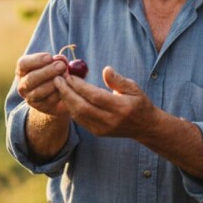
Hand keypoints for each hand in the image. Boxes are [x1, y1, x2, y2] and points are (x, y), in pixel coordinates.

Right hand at [16, 52, 68, 117]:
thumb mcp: (55, 64)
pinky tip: (66, 87)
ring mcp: (30, 97)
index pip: (23, 64)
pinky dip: (58, 93)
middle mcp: (23, 85)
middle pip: (30, 79)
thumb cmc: (54, 74)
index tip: (49, 57)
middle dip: (47, 71)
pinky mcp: (41, 107)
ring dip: (53, 83)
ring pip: (38, 92)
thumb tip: (61, 59)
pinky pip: (49, 100)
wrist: (57, 95)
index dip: (36, 60)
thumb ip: (58, 61)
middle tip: (61, 66)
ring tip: (65, 76)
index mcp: (23, 71)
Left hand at [55, 65, 202, 179]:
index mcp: (121, 107)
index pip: (95, 96)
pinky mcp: (98, 132)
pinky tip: (66, 97)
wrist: (145, 127)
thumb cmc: (139, 103)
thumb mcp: (134, 88)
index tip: (69, 75)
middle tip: (57, 79)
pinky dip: (71, 108)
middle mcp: (110, 120)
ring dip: (66, 100)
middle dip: (67, 92)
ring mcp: (103, 128)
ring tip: (59, 86)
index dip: (80, 86)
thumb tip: (106, 69)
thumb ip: (118, 80)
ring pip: (78, 115)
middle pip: (82, 106)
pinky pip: (80, 120)